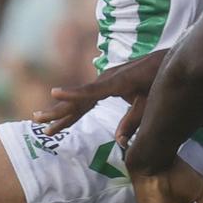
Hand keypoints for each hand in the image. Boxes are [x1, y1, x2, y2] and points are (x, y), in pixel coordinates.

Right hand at [33, 48, 167, 133]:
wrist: (166, 60)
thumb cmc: (159, 80)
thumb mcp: (149, 102)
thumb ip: (134, 121)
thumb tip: (119, 142)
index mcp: (116, 82)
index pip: (90, 91)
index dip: (73, 94)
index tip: (54, 93)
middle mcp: (106, 79)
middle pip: (77, 99)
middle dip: (57, 111)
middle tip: (37, 120)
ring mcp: (104, 80)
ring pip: (79, 99)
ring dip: (60, 111)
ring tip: (39, 120)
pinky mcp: (106, 83)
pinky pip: (86, 98)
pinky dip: (73, 107)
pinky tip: (63, 117)